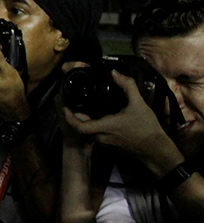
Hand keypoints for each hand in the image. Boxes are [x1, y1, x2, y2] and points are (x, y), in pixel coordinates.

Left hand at [63, 70, 183, 176]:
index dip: (69, 117)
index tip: (66, 107)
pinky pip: (95, 136)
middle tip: (73, 104)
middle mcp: (101, 137)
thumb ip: (127, 86)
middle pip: (79, 128)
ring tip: (83, 108)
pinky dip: (92, 126)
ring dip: (83, 122)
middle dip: (74, 117)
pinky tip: (97, 117)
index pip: (78, 126)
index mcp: (104, 127)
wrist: (156, 150)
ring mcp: (104, 143)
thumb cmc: (147, 128)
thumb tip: (115, 72)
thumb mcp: (138, 104)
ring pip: (87, 132)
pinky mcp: (110, 146)